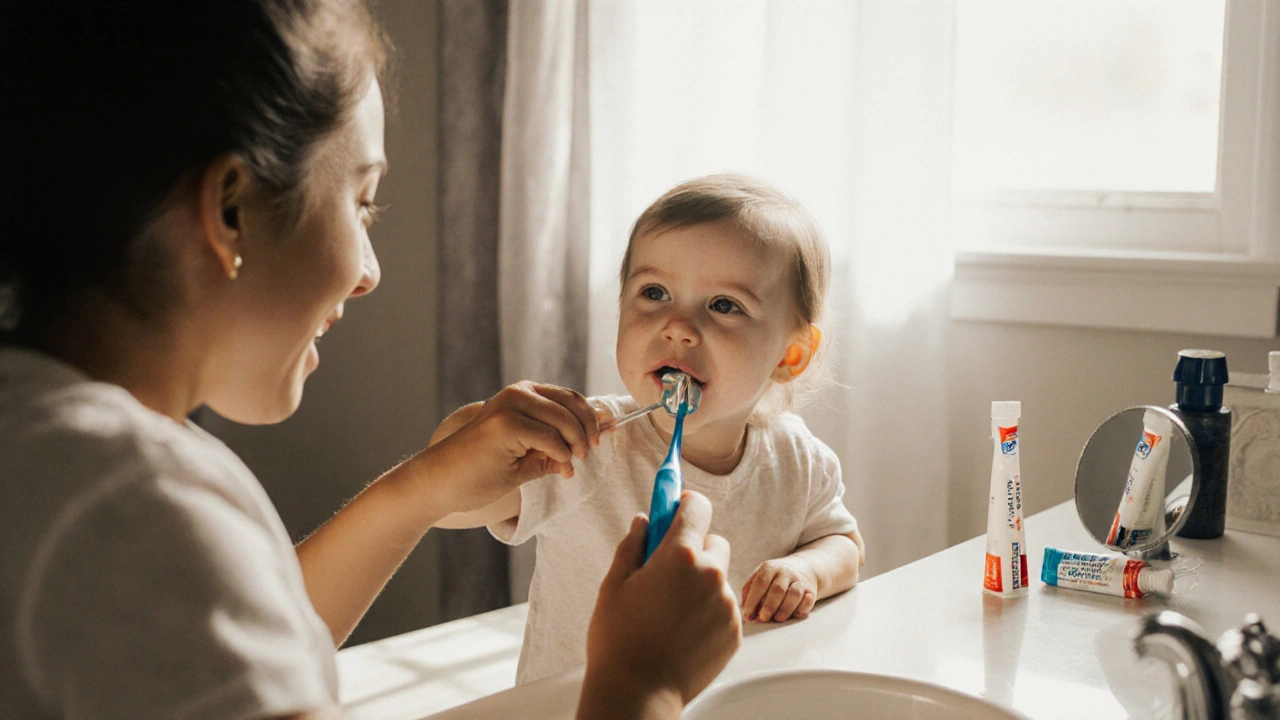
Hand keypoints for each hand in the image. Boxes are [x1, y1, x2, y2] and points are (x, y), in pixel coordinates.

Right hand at [412, 381, 599, 518]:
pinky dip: (562, 456)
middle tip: (587, 455)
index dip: (593, 417)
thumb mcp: (527, 457)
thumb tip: (592, 441)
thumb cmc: (479, 471)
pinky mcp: (505, 424)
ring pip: (565, 421)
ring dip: (576, 446)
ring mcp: (511, 406)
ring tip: (569, 465)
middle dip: (589, 431)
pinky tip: (561, 470)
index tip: (606, 436)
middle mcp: (518, 393)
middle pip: (573, 404)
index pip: (570, 398)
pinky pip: (551, 439)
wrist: (440, 482)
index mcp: (523, 394)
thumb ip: (556, 446)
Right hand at [578, 491, 741, 718]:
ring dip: (702, 582)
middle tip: (668, 570)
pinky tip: (683, 631)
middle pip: (714, 542)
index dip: (686, 504)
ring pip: (719, 577)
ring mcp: (726, 604)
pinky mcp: (735, 631)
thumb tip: (643, 521)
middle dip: (695, 548)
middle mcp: (711, 574)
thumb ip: (632, 545)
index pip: (697, 507)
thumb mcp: (614, 585)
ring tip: (672, 611)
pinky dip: (709, 611)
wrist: (639, 693)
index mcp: (679, 556)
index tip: (677, 508)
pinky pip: (724, 607)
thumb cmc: (618, 639)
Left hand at [741, 556, 817, 622]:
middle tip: (763, 618)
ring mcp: (799, 580)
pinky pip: (808, 600)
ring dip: (785, 609)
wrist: (802, 568)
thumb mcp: (759, 577)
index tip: (748, 614)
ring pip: (794, 594)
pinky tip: (794, 615)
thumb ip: (749, 593)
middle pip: (778, 589)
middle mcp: (785, 572)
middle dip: (769, 606)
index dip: (753, 599)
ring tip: (778, 618)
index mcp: (770, 568)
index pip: (760, 582)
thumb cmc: (774, 579)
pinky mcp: (811, 590)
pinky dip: (801, 609)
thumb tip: (747, 614)